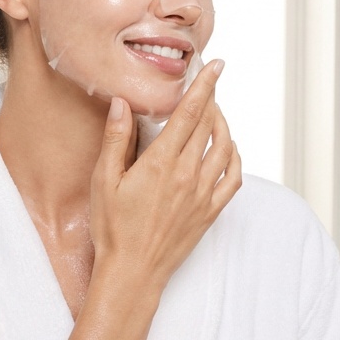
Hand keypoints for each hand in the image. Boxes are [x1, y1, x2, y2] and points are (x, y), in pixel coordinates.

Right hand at [89, 59, 242, 291]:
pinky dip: (235, 159)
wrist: (132, 273)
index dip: (205, 86)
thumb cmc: (112, 229)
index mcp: (161, 163)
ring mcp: (202, 194)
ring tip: (215, 114)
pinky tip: (229, 151)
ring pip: (225, 149)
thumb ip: (116, 139)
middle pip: (209, 126)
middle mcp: (187, 175)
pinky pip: (233, 179)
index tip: (216, 66)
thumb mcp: (103, 180)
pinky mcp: (210, 213)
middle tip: (209, 85)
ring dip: (224, 126)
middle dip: (212, 100)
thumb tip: (123, 103)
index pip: (190, 113)